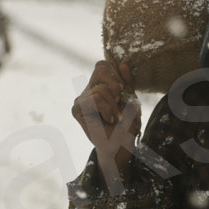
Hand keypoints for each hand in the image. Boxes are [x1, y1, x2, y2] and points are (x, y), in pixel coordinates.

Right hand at [72, 61, 140, 180]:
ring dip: (113, 105)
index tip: (123, 89)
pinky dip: (107, 110)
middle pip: (100, 68)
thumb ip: (128, 82)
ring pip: (100, 89)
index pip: (102, 65)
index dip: (115, 72)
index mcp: (100, 85)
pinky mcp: (77, 109)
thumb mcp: (131, 99)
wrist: (121, 145)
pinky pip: (94, 99)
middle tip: (120, 102)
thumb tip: (123, 64)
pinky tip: (109, 119)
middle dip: (116, 85)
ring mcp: (81, 99)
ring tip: (116, 116)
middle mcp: (88, 90)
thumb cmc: (126, 124)